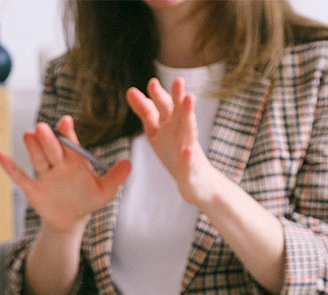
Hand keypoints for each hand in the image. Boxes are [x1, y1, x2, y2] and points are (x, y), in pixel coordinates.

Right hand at [0, 116, 130, 234]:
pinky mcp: (33, 188)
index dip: (67, 132)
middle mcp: (57, 163)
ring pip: (38, 159)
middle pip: (52, 149)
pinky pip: (20, 177)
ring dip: (32, 148)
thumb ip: (115, 177)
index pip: (70, 143)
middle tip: (43, 128)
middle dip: (48, 139)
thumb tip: (129, 164)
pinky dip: (10, 168)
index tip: (65, 121)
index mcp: (74, 160)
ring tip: (28, 135)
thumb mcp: (104, 191)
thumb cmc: (88, 200)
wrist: (71, 219)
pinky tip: (0, 156)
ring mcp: (44, 175)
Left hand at [126, 78, 221, 207]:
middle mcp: (181, 132)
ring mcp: (188, 149)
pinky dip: (188, 158)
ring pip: (189, 130)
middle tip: (178, 80)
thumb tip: (130, 90)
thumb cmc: (175, 152)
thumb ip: (146, 111)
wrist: (197, 182)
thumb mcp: (157, 130)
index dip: (156, 96)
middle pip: (178, 112)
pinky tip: (187, 153)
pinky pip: (189, 163)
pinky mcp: (191, 168)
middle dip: (177, 97)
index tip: (150, 83)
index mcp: (170, 124)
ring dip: (189, 115)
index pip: (162, 107)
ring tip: (190, 99)